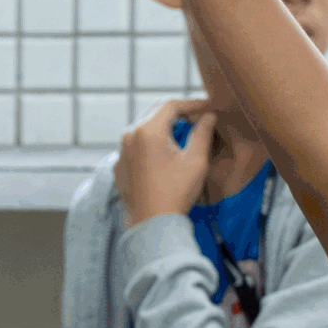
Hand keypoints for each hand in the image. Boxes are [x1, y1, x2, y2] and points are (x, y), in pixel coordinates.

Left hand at [115, 98, 215, 227]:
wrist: (152, 224)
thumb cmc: (177, 191)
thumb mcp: (196, 160)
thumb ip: (203, 133)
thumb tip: (209, 116)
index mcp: (148, 130)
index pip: (171, 105)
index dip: (192, 104)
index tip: (208, 108)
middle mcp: (129, 135)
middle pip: (155, 113)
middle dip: (177, 113)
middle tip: (197, 117)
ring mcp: (121, 151)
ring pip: (144, 128)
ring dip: (163, 127)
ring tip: (182, 133)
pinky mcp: (119, 165)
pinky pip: (135, 145)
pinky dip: (151, 143)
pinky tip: (164, 154)